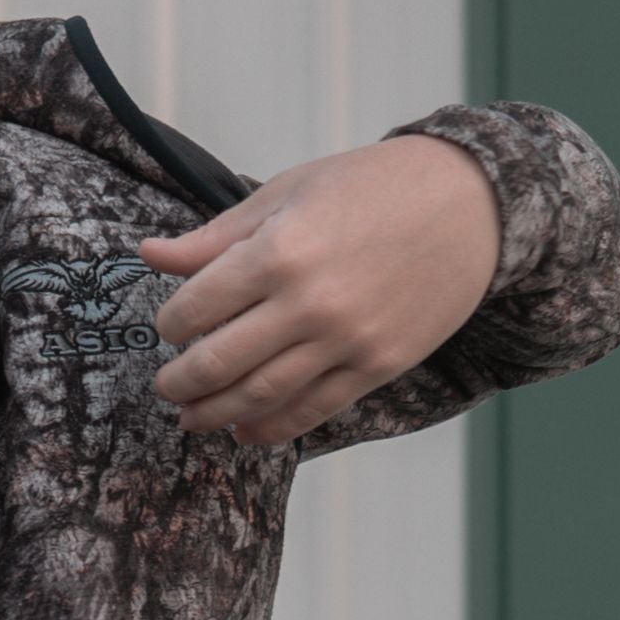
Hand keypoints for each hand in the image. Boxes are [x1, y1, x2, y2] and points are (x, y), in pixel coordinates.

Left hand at [140, 134, 497, 447]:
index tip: (168, 328)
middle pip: (219, 362)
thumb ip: (215, 236)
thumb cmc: (373, 186)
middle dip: (181, 382)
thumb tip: (149, 254)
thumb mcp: (287, 193)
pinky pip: (314, 409)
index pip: (196, 307)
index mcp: (277, 251)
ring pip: (260, 395)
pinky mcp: (378, 364)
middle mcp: (308, 302)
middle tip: (166, 388)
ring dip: (216, 414)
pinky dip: (273, 428)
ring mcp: (346, 339)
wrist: (470, 204)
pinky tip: (247, 432)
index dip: (170, 325)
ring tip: (192, 418)